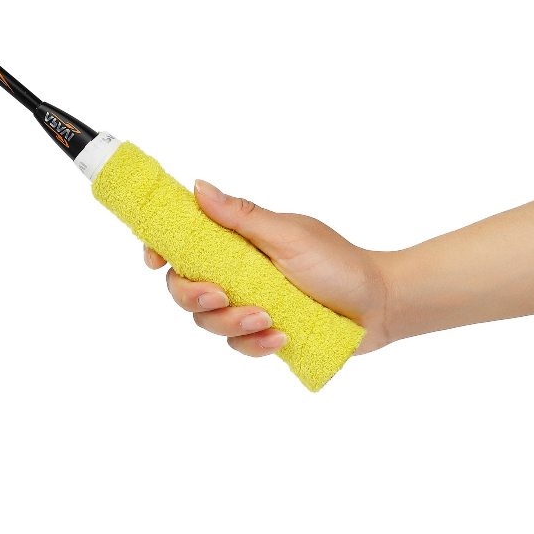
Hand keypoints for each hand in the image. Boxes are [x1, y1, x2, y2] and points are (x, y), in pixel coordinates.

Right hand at [143, 179, 392, 357]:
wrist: (379, 304)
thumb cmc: (339, 262)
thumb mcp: (289, 234)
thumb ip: (242, 216)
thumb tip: (198, 186)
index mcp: (235, 242)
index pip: (182, 242)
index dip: (159, 248)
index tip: (155, 258)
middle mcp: (235, 273)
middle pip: (183, 288)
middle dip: (194, 295)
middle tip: (220, 294)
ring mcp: (246, 306)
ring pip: (208, 322)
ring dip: (232, 322)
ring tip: (269, 318)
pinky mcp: (262, 336)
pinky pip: (239, 346)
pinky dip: (256, 344)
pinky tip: (281, 337)